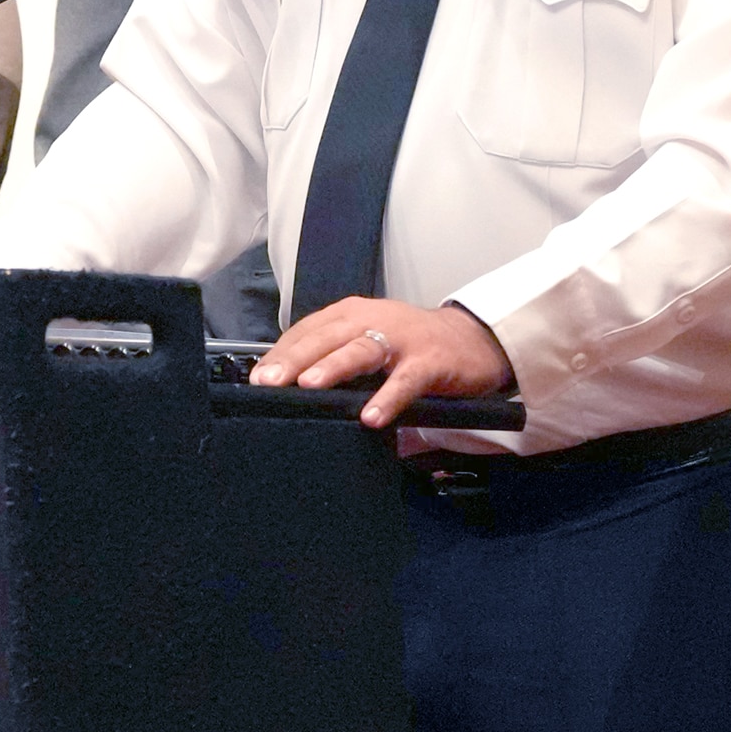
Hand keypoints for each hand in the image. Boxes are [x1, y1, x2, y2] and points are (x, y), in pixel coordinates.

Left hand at [256, 297, 515, 430]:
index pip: (308, 330)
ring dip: (333, 367)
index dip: (281, 352)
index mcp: (352, 315)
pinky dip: (388, 397)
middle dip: (295, 359)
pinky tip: (371, 417)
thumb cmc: (412, 345)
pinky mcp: (431, 361)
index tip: (256, 377)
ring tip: (309, 387)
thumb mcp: (369, 341)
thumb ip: (336, 357)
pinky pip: (406, 380)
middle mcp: (374, 319)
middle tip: (268, 382)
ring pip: (361, 350)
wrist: (474, 340)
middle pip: (327, 337)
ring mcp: (403, 339)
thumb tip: (292, 388)